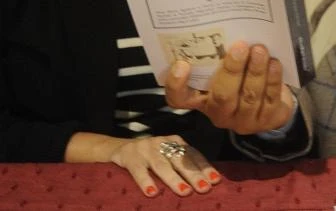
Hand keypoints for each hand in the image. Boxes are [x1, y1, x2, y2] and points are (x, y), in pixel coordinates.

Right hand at [65, 133, 220, 196]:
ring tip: (184, 192)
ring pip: (162, 165)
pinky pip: (139, 171)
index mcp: (175, 142)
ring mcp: (146, 149)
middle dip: (193, 174)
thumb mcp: (168, 157)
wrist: (121, 148)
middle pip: (180, 160)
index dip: (204, 168)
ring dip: (174, 179)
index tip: (215, 181)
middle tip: (204, 188)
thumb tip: (207, 182)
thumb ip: (183, 165)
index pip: (193, 155)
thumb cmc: (152, 157)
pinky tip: (152, 193)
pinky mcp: (130, 157)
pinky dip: (146, 181)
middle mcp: (162, 143)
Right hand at [164, 41, 295, 134]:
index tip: (182, 64)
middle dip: (232, 70)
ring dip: (256, 71)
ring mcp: (244, 120)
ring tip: (260, 50)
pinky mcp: (267, 120)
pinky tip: (274, 64)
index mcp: (201, 100)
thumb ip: (217, 57)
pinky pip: (270, 99)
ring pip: (249, 96)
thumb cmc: (240, 79)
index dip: (176, 84)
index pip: (179, 99)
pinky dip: (273, 80)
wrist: (272, 104)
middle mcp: (220, 113)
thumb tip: (222, 23)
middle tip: (240, 46)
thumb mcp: (223, 70)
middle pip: (222, 96)